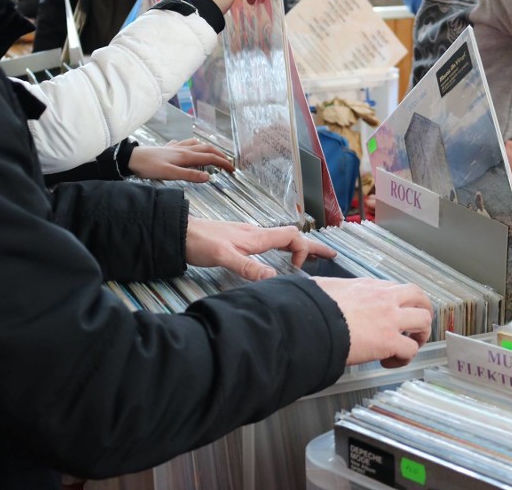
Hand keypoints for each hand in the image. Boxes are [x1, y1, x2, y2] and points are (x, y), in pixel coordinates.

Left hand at [128, 139, 233, 182]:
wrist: (131, 158)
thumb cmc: (148, 166)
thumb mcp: (170, 174)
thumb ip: (190, 175)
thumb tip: (208, 177)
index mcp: (186, 156)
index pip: (210, 158)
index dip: (223, 163)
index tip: (232, 169)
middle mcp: (183, 149)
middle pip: (207, 149)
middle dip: (220, 155)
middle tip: (228, 163)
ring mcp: (176, 147)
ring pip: (197, 144)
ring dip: (209, 148)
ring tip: (214, 154)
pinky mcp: (168, 148)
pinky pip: (185, 144)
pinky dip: (193, 145)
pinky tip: (190, 147)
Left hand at [185, 218, 335, 279]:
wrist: (179, 232)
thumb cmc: (200, 242)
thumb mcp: (224, 256)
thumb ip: (248, 267)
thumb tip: (274, 278)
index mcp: (258, 237)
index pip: (293, 237)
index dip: (302, 251)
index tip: (297, 269)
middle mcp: (257, 235)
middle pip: (293, 237)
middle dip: (314, 246)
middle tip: (332, 255)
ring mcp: (250, 237)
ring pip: (283, 239)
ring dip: (300, 248)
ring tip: (313, 257)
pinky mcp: (241, 241)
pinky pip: (271, 243)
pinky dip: (285, 249)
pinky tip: (281, 257)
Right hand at [312, 277, 431, 367]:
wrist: (310, 321)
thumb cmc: (312, 306)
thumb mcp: (323, 287)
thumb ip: (330, 289)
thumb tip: (320, 290)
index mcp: (368, 286)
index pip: (394, 288)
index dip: (397, 302)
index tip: (392, 313)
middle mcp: (384, 298)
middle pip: (419, 297)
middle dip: (423, 310)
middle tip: (416, 325)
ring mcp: (390, 318)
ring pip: (424, 320)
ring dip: (419, 335)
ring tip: (408, 345)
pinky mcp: (390, 340)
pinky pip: (411, 350)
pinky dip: (404, 358)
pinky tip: (389, 362)